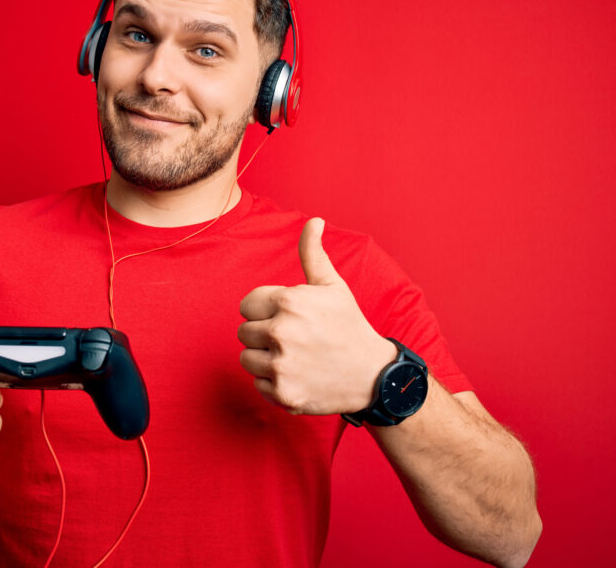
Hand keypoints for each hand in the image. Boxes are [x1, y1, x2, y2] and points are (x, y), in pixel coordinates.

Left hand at [237, 218, 396, 414]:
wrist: (372, 375)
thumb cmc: (349, 325)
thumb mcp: (332, 286)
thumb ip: (313, 254)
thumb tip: (313, 221)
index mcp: (289, 302)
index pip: (246, 305)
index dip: (265, 311)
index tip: (288, 318)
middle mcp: (281, 332)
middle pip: (243, 332)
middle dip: (263, 334)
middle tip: (294, 340)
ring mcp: (281, 365)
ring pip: (246, 358)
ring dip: (265, 359)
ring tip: (294, 357)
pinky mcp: (283, 394)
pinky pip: (257, 384)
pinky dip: (274, 383)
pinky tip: (298, 376)